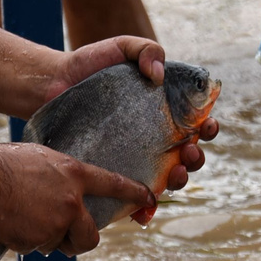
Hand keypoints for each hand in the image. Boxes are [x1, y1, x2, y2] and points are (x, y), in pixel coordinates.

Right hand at [0, 143, 154, 257]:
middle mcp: (70, 203)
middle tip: (70, 239)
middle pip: (91, 238)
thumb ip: (62, 176)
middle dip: (81, 242)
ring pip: (57, 244)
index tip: (149, 199)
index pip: (112, 185)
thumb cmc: (6, 163)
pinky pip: (34, 248)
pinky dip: (24, 240)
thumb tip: (70, 192)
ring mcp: (54, 225)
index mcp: (73, 175)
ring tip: (23, 216)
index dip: (133, 193)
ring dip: (44, 238)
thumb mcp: (42, 158)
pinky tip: (12, 221)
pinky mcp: (35, 241)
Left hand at [43, 37, 217, 202]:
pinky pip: (133, 197)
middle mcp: (156, 136)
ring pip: (167, 179)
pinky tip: (143, 212)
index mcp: (165, 110)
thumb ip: (146, 49)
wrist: (53, 84)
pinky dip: (143, 209)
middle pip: (187, 155)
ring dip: (178, 182)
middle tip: (187, 152)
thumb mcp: (122, 48)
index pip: (197, 123)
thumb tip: (158, 74)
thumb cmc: (91, 65)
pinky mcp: (114, 171)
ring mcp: (136, 156)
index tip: (207, 127)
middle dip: (195, 158)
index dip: (208, 128)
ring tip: (173, 176)